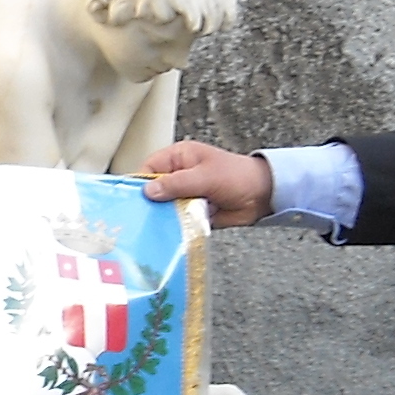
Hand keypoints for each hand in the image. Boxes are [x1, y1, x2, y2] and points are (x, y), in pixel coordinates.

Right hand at [140, 140, 273, 227]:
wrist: (263, 196)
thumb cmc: (237, 176)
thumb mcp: (205, 176)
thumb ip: (176, 184)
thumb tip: (148, 191)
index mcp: (179, 158)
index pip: (149, 168)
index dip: (140, 183)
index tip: (132, 200)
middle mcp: (179, 176)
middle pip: (154, 190)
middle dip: (149, 203)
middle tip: (139, 219)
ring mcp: (185, 195)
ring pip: (164, 208)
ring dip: (162, 217)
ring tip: (151, 230)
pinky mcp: (192, 212)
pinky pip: (176, 220)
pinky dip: (174, 227)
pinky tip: (166, 235)